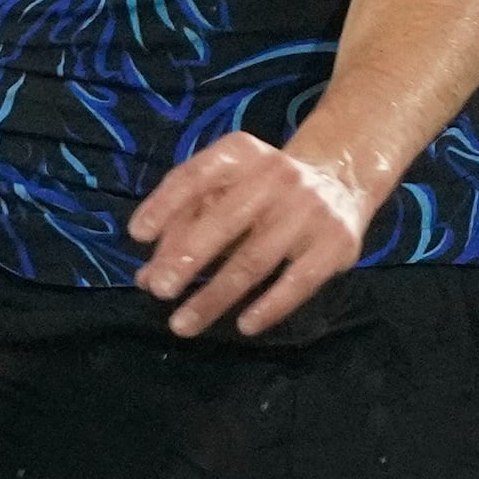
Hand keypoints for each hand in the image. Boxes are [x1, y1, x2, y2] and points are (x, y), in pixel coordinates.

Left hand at [125, 132, 374, 337]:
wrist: (340, 179)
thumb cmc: (263, 189)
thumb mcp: (225, 189)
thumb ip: (182, 226)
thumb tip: (147, 277)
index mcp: (242, 154)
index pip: (196, 175)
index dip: (165, 204)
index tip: (137, 235)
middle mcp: (276, 175)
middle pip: (225, 220)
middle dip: (188, 257)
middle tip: (159, 289)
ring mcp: (309, 210)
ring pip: (254, 260)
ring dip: (215, 296)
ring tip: (182, 324)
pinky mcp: (335, 243)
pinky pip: (298, 282)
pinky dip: (269, 307)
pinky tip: (244, 325)